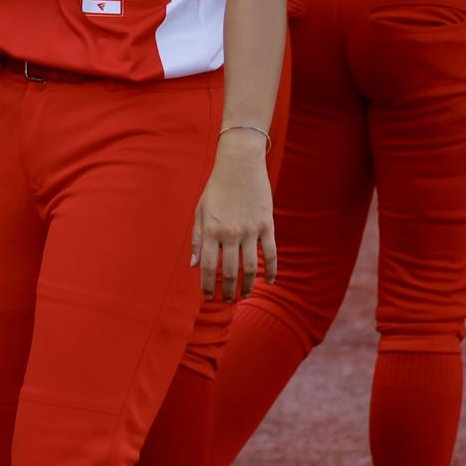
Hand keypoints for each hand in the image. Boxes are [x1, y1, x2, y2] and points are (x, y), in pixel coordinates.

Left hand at [192, 129, 276, 300]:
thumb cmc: (216, 188)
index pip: (208, 268)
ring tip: (245, 295)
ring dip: (248, 286)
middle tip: (227, 301)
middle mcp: (230, 233)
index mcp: (211, 230)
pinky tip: (269, 281)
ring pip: (251, 268)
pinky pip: (271, 254)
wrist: (240, 164)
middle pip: (230, 272)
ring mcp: (250, 230)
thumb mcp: (200, 211)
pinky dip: (271, 270)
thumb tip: (194, 265)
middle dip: (227, 291)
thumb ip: (197, 239)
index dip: (208, 286)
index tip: (209, 297)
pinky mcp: (267, 225)